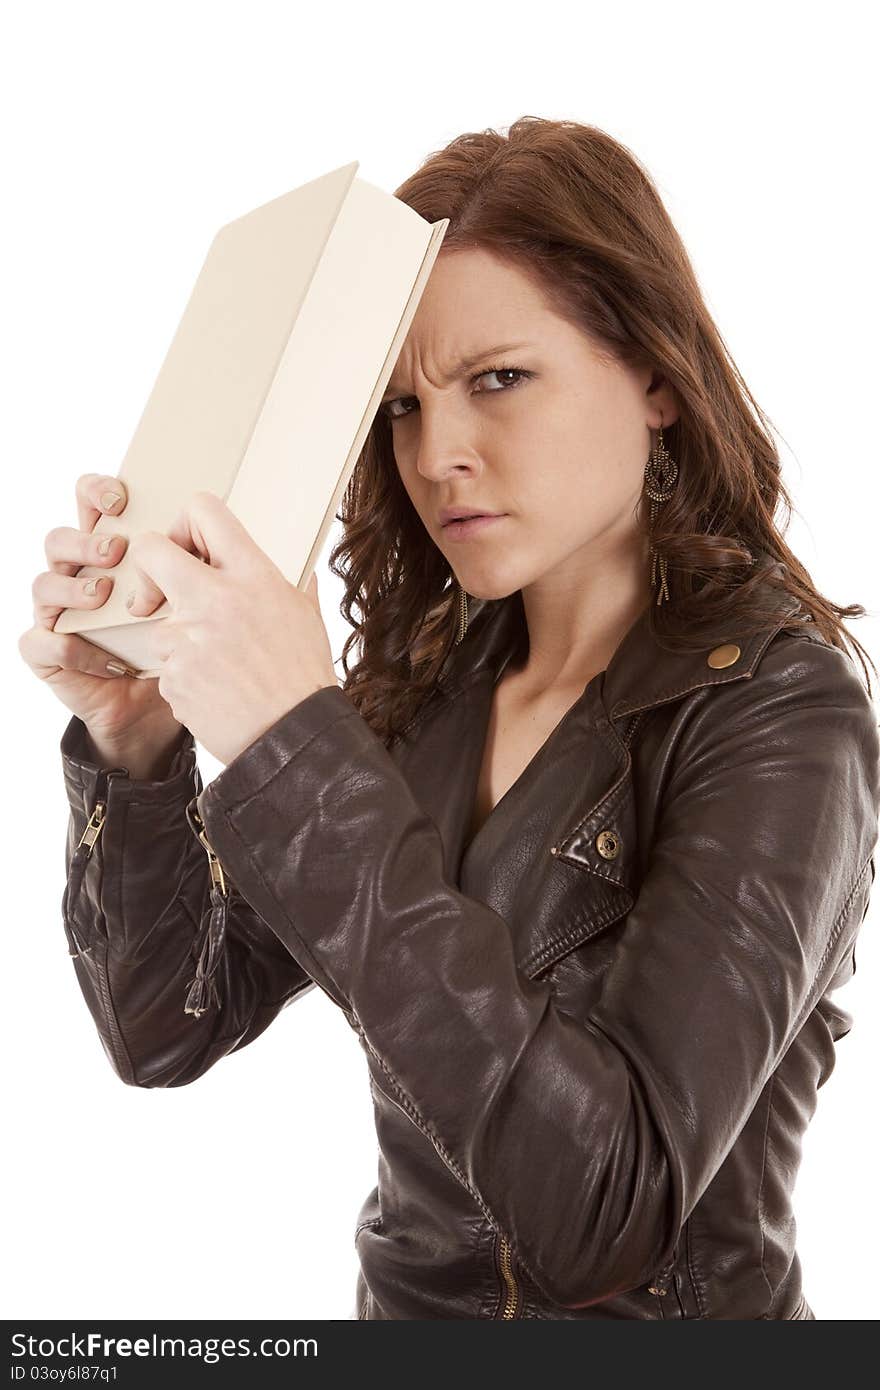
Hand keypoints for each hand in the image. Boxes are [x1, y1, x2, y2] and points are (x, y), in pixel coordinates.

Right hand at [19, 472, 183, 743]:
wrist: (157, 712)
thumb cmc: (176, 648)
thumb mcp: (194, 604)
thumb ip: (194, 569)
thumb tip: (215, 538)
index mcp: (113, 553)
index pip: (91, 505)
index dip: (98, 492)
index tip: (122, 499)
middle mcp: (80, 576)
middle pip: (61, 539)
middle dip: (86, 540)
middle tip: (116, 551)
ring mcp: (59, 613)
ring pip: (44, 584)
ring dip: (74, 586)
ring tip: (104, 596)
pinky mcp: (48, 652)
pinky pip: (40, 641)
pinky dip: (71, 647)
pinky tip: (108, 659)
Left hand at [124, 490, 339, 765]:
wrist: (293, 737)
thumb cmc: (303, 678)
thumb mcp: (307, 617)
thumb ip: (292, 587)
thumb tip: (303, 571)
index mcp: (253, 574)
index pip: (203, 510)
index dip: (185, 523)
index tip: (185, 549)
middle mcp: (216, 597)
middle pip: (151, 551)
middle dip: (148, 570)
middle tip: (154, 593)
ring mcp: (188, 637)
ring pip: (157, 625)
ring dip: (177, 644)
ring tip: (218, 670)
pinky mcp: (171, 674)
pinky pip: (165, 668)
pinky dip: (183, 679)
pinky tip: (214, 692)